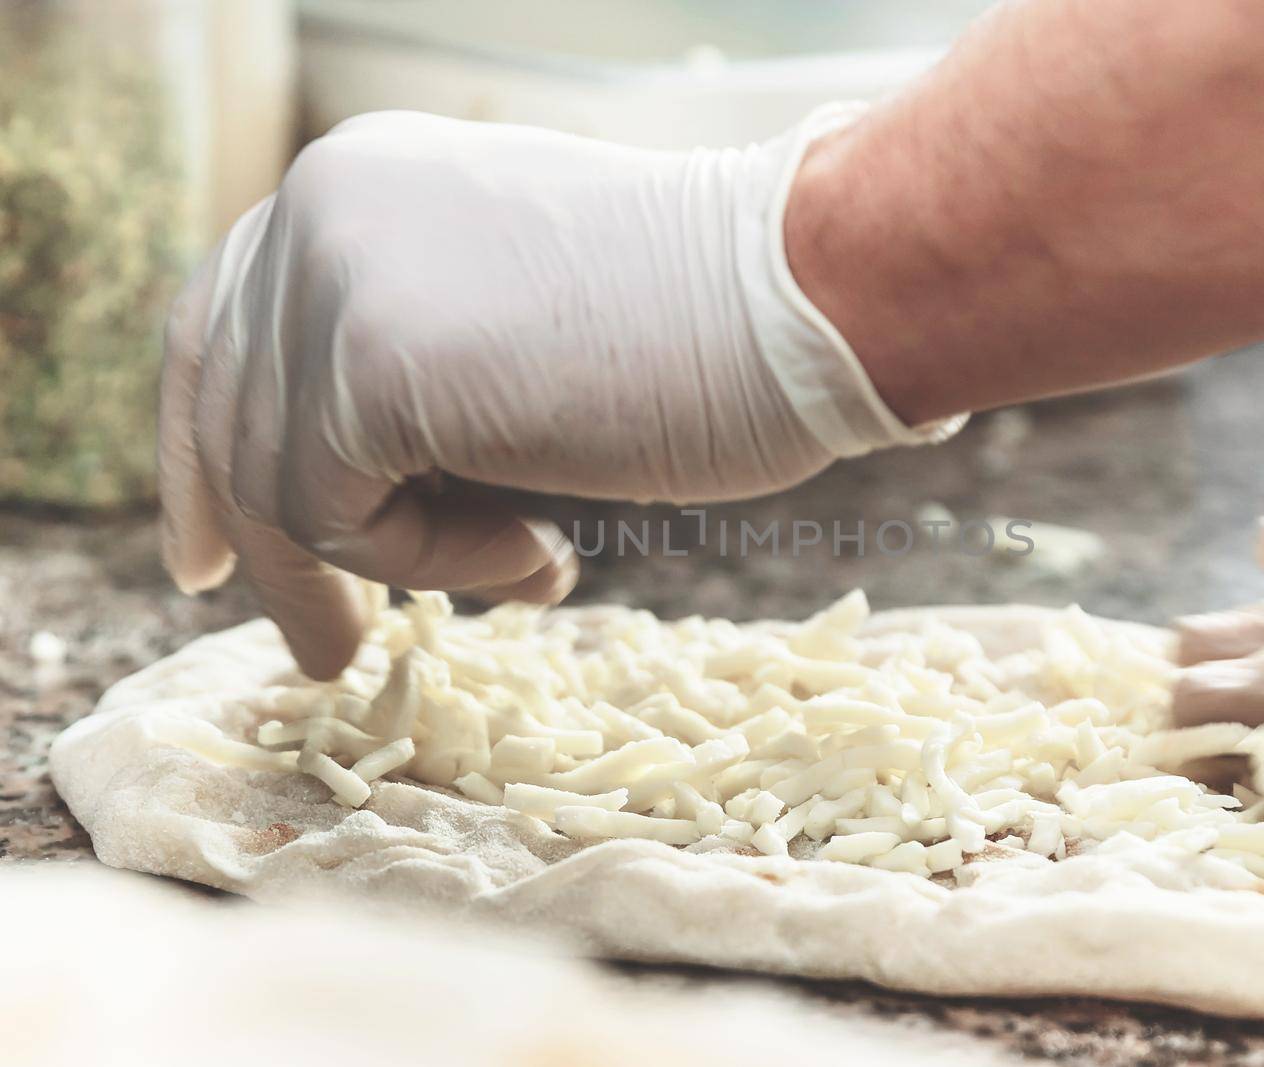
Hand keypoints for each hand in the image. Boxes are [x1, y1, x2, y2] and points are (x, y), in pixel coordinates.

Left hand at [159, 109, 961, 679]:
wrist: (812, 294)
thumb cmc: (715, 324)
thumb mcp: (522, 321)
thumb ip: (419, 362)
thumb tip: (354, 481)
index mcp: (364, 178)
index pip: (226, 320)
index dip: (206, 447)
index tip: (212, 556)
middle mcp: (323, 200)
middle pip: (229, 407)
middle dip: (273, 546)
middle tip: (328, 649)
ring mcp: (335, 272)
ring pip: (281, 478)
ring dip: (404, 560)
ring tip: (529, 568)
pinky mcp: (366, 362)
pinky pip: (336, 516)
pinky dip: (436, 564)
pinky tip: (545, 550)